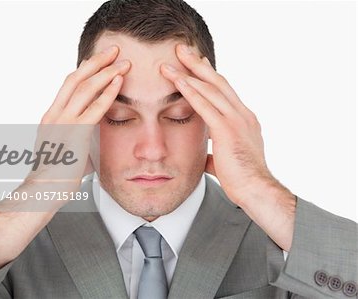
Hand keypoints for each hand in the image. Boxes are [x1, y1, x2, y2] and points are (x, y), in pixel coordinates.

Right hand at [0, 46, 130, 274]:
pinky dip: (108, 93)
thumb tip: (93, 132)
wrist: (44, 190)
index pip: (69, 84)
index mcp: (51, 115)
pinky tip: (119, 83)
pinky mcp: (75, 134)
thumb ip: (79, 135)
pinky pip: (94, 108)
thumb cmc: (56, 174)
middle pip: (76, 78)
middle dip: (97, 62)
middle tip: (114, 51)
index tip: (101, 60)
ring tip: (123, 63)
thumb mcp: (67, 148)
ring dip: (106, 73)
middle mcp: (54, 114)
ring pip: (85, 88)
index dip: (86, 69)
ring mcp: (63, 122)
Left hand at [161, 44, 277, 205]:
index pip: (225, 92)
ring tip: (172, 60)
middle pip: (218, 81)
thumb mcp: (227, 162)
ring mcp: (236, 120)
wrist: (257, 191)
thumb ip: (215, 155)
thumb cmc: (243, 180)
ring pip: (211, 88)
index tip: (197, 64)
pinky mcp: (227, 130)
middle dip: (198, 65)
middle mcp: (242, 114)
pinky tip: (177, 81)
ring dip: (189, 73)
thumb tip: (206, 157)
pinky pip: (205, 105)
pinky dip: (190, 91)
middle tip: (182, 50)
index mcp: (244, 120)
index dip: (209, 76)